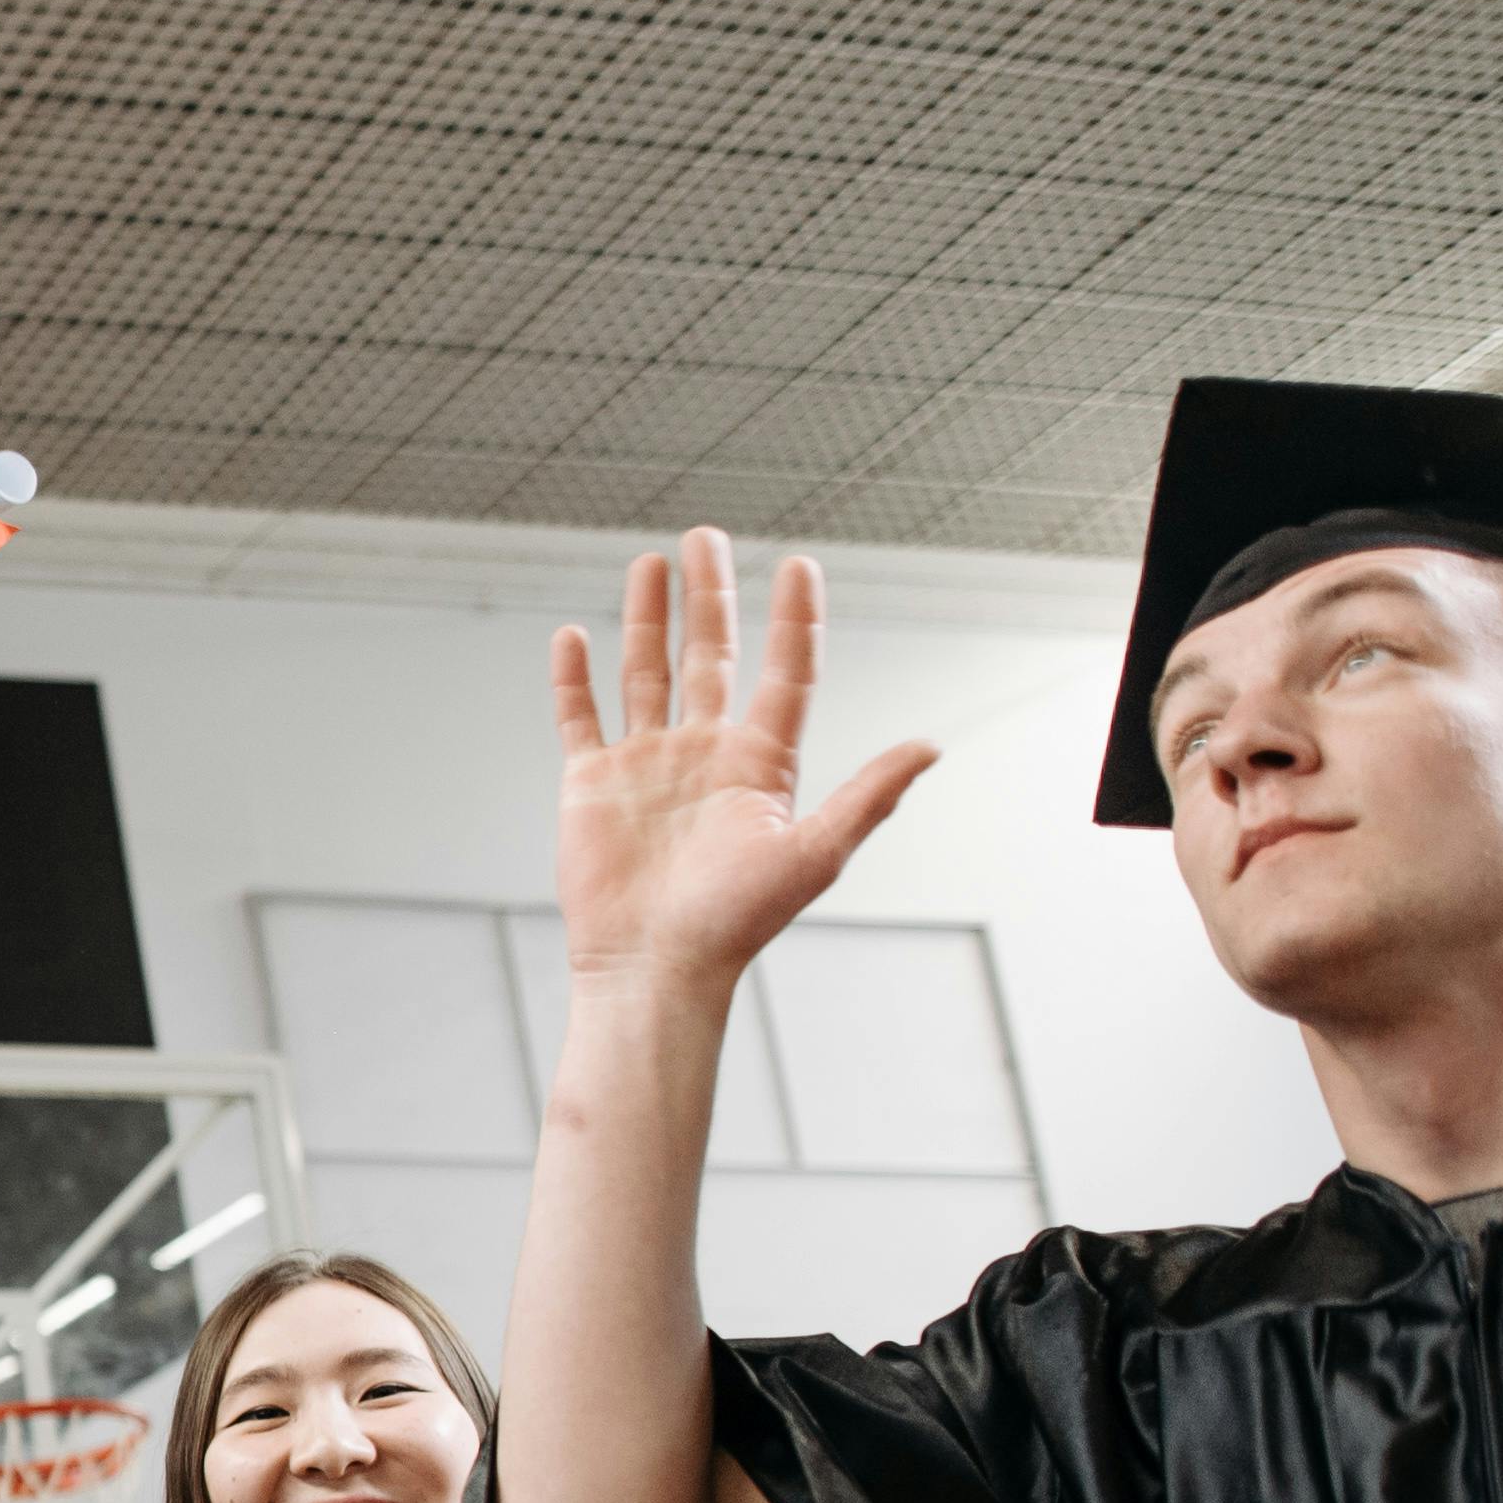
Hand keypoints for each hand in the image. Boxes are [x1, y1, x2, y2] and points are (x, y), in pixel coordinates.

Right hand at [549, 530, 939, 1007]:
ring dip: (646, 618)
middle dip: (708, 595)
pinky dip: (573, 679)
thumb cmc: (735, 921)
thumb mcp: (814, 852)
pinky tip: (572, 638)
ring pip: (647, 672)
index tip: (798, 565)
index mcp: (761, 763)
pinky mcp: (593, 784)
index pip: (784, 672)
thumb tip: (930, 747)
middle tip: (705, 538)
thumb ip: (869, 794)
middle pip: (711, 655)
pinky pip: (580, 719)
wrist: (654, 964)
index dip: (793, 618)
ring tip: (649, 564)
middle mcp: (705, 752)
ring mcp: (647, 763)